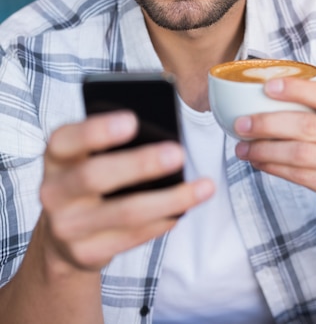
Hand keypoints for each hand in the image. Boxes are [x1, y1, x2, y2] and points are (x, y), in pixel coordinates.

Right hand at [40, 111, 213, 270]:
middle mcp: (54, 192)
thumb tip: (164, 135)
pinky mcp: (85, 254)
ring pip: (124, 212)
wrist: (62, 236)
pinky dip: (163, 222)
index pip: (67, 139)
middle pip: (95, 176)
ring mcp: (67, 227)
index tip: (132, 120)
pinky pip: (132, 238)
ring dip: (170, 199)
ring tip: (203, 187)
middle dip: (140, 164)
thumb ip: (111, 143)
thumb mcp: (87, 155)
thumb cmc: (87, 177)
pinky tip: (183, 210)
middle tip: (178, 153)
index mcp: (57, 157)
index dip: (97, 130)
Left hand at [234, 77, 315, 235]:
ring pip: (299, 153)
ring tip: (243, 149)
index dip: (295, 89)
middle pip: (307, 126)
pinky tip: (259, 163)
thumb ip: (314, 110)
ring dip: (265, 150)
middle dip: (268, 124)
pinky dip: (273, 167)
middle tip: (241, 124)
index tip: (267, 86)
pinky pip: (299, 175)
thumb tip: (262, 97)